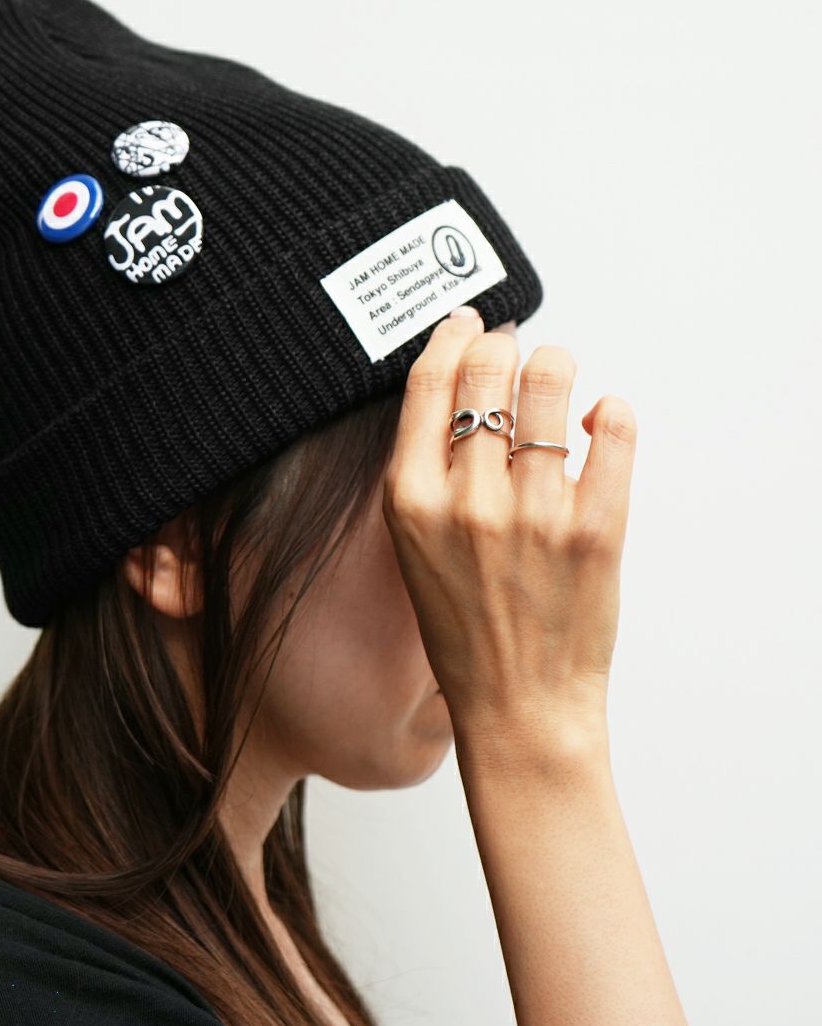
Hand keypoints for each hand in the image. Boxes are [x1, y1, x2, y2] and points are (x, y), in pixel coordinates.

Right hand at [382, 307, 637, 746]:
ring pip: (551, 383)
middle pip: (488, 370)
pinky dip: (610, 410)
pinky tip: (599, 417)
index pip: (428, 383)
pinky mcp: (596, 527)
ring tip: (558, 376)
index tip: (468, 323)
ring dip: (556, 364)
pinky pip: (614, 429)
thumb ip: (427, 469)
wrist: (518, 701)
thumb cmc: (464, 624)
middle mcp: (468, 500)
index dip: (451, 338)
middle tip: (515, 351)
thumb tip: (463, 386)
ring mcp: (534, 512)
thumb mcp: (413, 543)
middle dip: (505, 344)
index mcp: (410, 500)